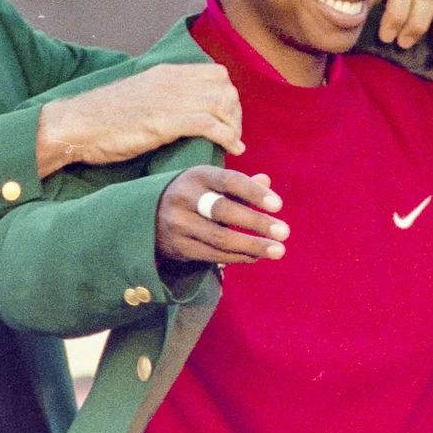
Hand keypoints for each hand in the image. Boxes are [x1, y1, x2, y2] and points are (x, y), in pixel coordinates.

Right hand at [36, 64, 242, 175]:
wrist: (76, 125)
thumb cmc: (102, 117)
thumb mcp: (139, 94)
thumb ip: (162, 95)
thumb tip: (181, 108)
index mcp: (166, 72)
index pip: (216, 73)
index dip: (229, 95)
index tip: (228, 117)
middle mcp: (172, 81)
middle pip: (225, 88)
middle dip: (236, 113)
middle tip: (233, 135)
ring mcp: (170, 100)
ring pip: (222, 104)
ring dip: (234, 126)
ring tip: (233, 144)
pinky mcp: (164, 122)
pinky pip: (210, 124)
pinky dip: (227, 137)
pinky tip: (230, 149)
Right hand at [156, 167, 288, 264]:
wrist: (148, 214)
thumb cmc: (194, 194)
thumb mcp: (211, 182)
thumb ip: (240, 184)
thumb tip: (267, 180)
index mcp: (197, 176)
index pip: (229, 181)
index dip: (254, 193)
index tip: (278, 206)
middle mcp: (184, 198)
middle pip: (224, 211)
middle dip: (257, 223)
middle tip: (285, 232)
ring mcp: (178, 224)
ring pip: (219, 238)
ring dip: (252, 246)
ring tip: (278, 251)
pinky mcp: (178, 248)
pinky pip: (213, 254)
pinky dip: (238, 257)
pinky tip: (255, 256)